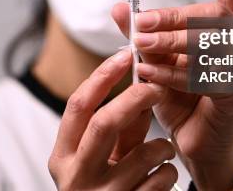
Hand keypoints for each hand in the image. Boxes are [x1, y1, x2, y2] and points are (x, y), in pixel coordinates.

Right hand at [48, 48, 178, 189]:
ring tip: (165, 151)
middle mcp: (76, 176)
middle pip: (105, 122)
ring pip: (145, 153)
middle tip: (156, 86)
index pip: (78, 105)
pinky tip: (163, 176)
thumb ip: (118, 125)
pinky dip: (169, 172)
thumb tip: (141, 82)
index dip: (102, 76)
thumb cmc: (105, 186)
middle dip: (135, 98)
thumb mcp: (102, 157)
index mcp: (63, 156)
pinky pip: (162, 180)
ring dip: (164, 146)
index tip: (125, 55)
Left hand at [112, 0, 232, 190]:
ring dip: (167, 48)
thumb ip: (141, 35)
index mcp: (223, 25)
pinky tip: (149, 78)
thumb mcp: (156, 61)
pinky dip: (173, 75)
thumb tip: (120, 7)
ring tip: (140, 55)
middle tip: (139, 31)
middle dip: (171, 20)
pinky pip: (204, 73)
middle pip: (210, 12)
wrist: (195, 143)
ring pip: (205, 42)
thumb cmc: (181, 98)